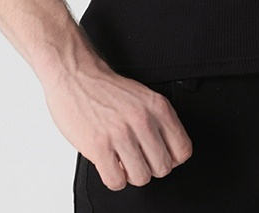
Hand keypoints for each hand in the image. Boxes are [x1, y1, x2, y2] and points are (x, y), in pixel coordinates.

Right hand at [41, 54, 192, 190]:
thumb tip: (169, 150)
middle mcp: (142, 120)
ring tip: (123, 162)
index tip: (161, 156)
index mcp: (157, 106)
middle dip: (150, 168)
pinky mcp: (99, 146)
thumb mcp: (143, 97)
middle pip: (163, 167)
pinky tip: (110, 165)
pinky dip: (114, 179)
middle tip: (139, 159)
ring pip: (141, 178)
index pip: (182, 149)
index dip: (172, 158)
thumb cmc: (106, 88)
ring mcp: (121, 134)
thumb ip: (159, 121)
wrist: (76, 76)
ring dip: (131, 175)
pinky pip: (116, 181)